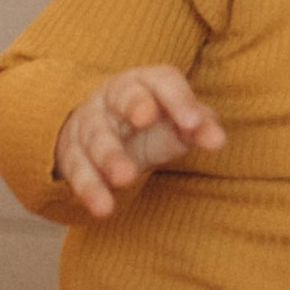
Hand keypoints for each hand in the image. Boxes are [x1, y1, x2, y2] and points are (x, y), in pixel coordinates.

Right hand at [53, 68, 225, 218]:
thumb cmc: (153, 124)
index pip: (163, 81)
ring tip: (125, 178)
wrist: (103, 132)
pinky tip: (103, 208)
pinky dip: (90, 189)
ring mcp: (89, 123)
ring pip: (96, 136)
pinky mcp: (72, 153)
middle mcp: (114, 97)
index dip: (178, 99)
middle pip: (123, 97)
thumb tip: (217, 141)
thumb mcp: (178, 122)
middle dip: (134, 106)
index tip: (193, 124)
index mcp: (145, 82)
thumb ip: (200, 127)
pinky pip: (78, 170)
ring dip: (109, 156)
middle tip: (145, 120)